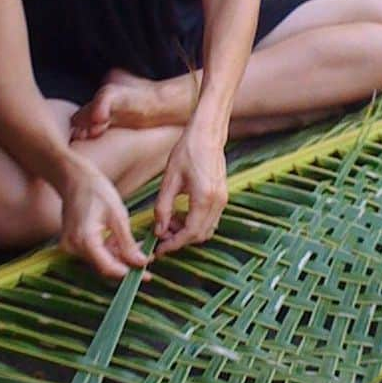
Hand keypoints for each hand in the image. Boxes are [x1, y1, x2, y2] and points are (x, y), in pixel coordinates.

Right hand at [58, 163, 150, 279]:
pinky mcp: (73, 243)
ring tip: (139, 249)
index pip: (107, 267)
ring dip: (119, 257)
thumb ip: (127, 243)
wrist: (73, 178)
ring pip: (100, 260)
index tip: (146, 273)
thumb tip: (141, 263)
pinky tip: (123, 243)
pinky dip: (109, 250)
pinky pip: (94, 253)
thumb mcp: (117, 215)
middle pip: (104, 266)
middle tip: (147, 261)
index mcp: (84, 240)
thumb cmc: (96, 191)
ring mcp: (70, 246)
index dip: (128, 272)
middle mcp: (73, 247)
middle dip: (126, 265)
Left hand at [153, 124, 227, 256]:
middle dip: (180, 239)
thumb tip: (158, 230)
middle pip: (200, 235)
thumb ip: (162, 207)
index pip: (190, 233)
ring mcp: (223, 199)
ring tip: (169, 220)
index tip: (160, 248)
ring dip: (188, 231)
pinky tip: (181, 212)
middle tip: (162, 232)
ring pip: (207, 229)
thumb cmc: (188, 151)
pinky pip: (210, 219)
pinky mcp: (223, 196)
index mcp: (204, 197)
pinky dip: (196, 222)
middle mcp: (218, 202)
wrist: (207, 134)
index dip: (174, 244)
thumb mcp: (169, 179)